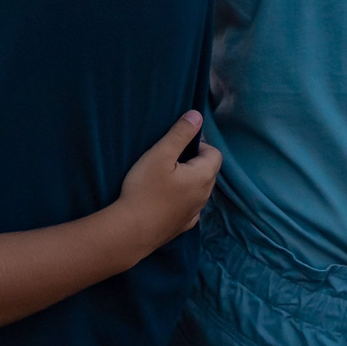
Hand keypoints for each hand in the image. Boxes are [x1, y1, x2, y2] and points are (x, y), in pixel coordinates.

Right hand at [113, 111, 221, 248]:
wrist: (131, 230)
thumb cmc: (145, 188)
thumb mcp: (161, 154)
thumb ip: (180, 133)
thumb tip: (197, 115)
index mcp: (203, 176)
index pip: (214, 154)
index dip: (199, 146)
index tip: (177, 148)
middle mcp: (204, 196)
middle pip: (208, 172)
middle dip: (194, 162)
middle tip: (168, 161)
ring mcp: (194, 214)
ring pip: (199, 191)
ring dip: (188, 182)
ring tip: (164, 180)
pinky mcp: (183, 227)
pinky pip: (189, 208)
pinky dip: (182, 201)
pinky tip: (165, 200)